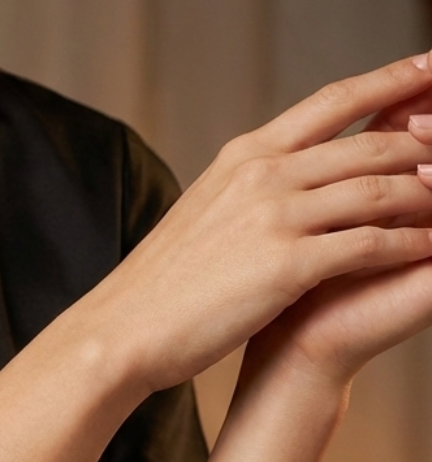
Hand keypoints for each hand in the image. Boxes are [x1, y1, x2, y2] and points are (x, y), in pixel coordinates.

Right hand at [94, 51, 431, 392]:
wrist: (123, 327)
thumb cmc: (159, 285)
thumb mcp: (201, 214)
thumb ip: (245, 191)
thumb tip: (276, 186)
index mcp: (243, 158)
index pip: (331, 102)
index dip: (389, 81)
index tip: (429, 69)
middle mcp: (263, 174)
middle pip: (368, 142)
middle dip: (424, 143)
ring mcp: (276, 216)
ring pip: (378, 188)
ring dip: (425, 195)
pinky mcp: (287, 264)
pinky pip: (370, 243)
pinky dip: (408, 244)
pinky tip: (429, 249)